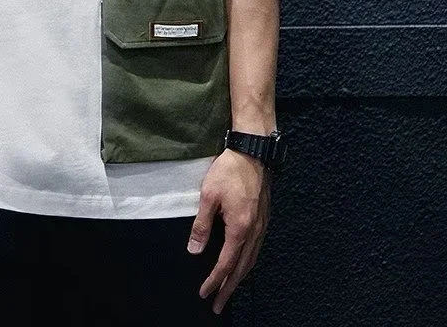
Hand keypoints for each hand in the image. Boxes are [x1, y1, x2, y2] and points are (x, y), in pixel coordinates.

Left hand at [187, 148, 270, 314]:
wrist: (253, 152)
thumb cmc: (229, 170)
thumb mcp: (209, 195)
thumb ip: (201, 225)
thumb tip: (194, 251)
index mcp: (240, 228)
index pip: (226, 263)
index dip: (215, 280)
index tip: (205, 294)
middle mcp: (255, 231)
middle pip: (242, 268)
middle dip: (229, 288)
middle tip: (217, 305)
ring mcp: (262, 225)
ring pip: (251, 260)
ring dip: (239, 277)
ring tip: (228, 289)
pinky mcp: (263, 218)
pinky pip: (256, 249)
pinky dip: (247, 263)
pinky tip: (241, 264)